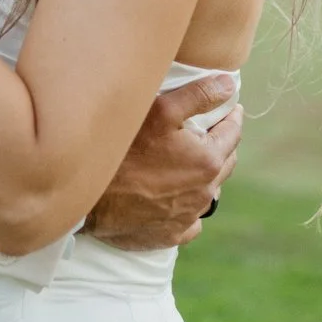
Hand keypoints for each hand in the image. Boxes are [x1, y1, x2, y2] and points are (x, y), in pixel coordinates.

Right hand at [83, 77, 241, 251]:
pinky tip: (173, 197)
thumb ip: (199, 95)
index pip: (233, 133)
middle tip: (207, 132)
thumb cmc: (123, 148)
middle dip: (220, 145)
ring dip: (203, 176)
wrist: (88, 197)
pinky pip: (190, 221)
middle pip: (225, 163)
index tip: (230, 108)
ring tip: (186, 162)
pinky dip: (187, 207)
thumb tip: (228, 85)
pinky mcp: (171, 235)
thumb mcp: (160, 110)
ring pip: (208, 191)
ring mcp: (188, 217)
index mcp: (208, 160)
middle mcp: (204, 192)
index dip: (231, 117)